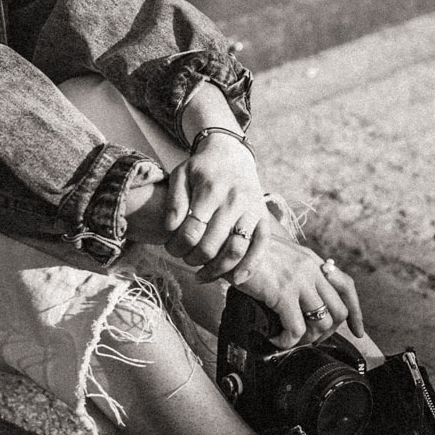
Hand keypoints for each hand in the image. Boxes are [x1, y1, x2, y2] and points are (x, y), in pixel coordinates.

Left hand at [163, 130, 272, 269]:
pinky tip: (234, 280)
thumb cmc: (202, 169)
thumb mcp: (181, 174)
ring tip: (201, 274)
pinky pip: (260, 248)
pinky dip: (248, 267)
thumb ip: (174, 201)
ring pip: (236, 250)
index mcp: (211, 189)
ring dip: (216, 269)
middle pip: (212, 244)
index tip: (171, 247)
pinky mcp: (264, 219)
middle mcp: (235, 201)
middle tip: (184, 258)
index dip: (177, 245)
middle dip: (193, 258)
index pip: (191, 229)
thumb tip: (170, 228)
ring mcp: (252, 211)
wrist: (232, 154)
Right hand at [227, 235, 370, 350]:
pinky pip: (296, 329)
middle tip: (311, 340)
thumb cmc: (247, 252)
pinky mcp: (283, 294)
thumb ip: (295, 272)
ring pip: (321, 322)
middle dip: (328, 332)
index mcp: (312, 260)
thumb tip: (300, 299)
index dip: (355, 311)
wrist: (230, 244)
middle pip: (338, 310)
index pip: (346, 285)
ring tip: (290, 340)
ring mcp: (299, 281)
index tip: (356, 330)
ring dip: (307, 339)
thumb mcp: (280, 255)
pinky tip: (275, 340)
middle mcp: (311, 269)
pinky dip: (287, 342)